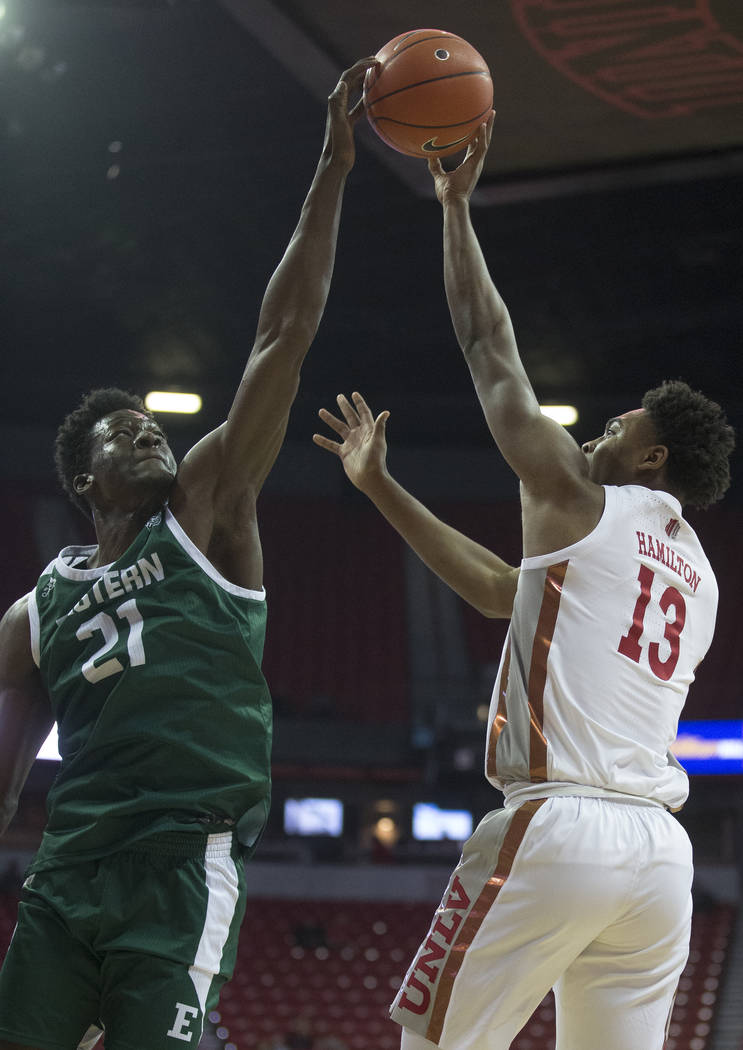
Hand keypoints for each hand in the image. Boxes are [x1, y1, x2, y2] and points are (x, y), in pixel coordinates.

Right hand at [313, 392, 389, 492]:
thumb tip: (386, 412)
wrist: (369, 477)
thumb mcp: (377, 441)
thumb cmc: (375, 460)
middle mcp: (359, 435)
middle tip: (339, 396)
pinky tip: (315, 436)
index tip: (354, 394)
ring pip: (339, 428)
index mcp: (368, 430)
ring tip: (321, 411)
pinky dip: (324, 441)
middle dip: (345, 407)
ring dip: (330, 420)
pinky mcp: (344, 453)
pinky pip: (332, 445)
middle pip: (351, 417)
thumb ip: (379, 426)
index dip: (359, 403)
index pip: (364, 413)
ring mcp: (351, 443)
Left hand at [322, 57, 378, 173]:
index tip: (374, 61)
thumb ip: (338, 104)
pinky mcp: (348, 123)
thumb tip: (342, 84)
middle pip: (351, 80)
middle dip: (362, 68)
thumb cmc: (338, 144)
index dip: (360, 66)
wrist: (336, 162)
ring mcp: (343, 113)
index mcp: (336, 101)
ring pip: (354, 92)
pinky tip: (375, 99)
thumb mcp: (339, 123)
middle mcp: (338, 104)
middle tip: (378, 62)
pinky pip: (358, 107)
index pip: (348, 77)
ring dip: (364, 81)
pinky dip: (366, 99)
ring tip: (377, 75)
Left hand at [428, 111, 494, 203]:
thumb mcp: (439, 176)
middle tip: (490, 113)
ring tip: (492, 113)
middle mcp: (475, 162)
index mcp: (469, 164)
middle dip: (487, 126)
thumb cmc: (447, 193)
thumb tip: (428, 156)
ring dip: (489, 127)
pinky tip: (483, 124)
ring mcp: (477, 162)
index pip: (474, 146)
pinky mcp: (476, 164)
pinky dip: (482, 136)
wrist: (452, 201)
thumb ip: (435, 165)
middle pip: (483, 140)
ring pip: (485, 141)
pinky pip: (481, 147)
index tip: (478, 124)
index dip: (476, 135)